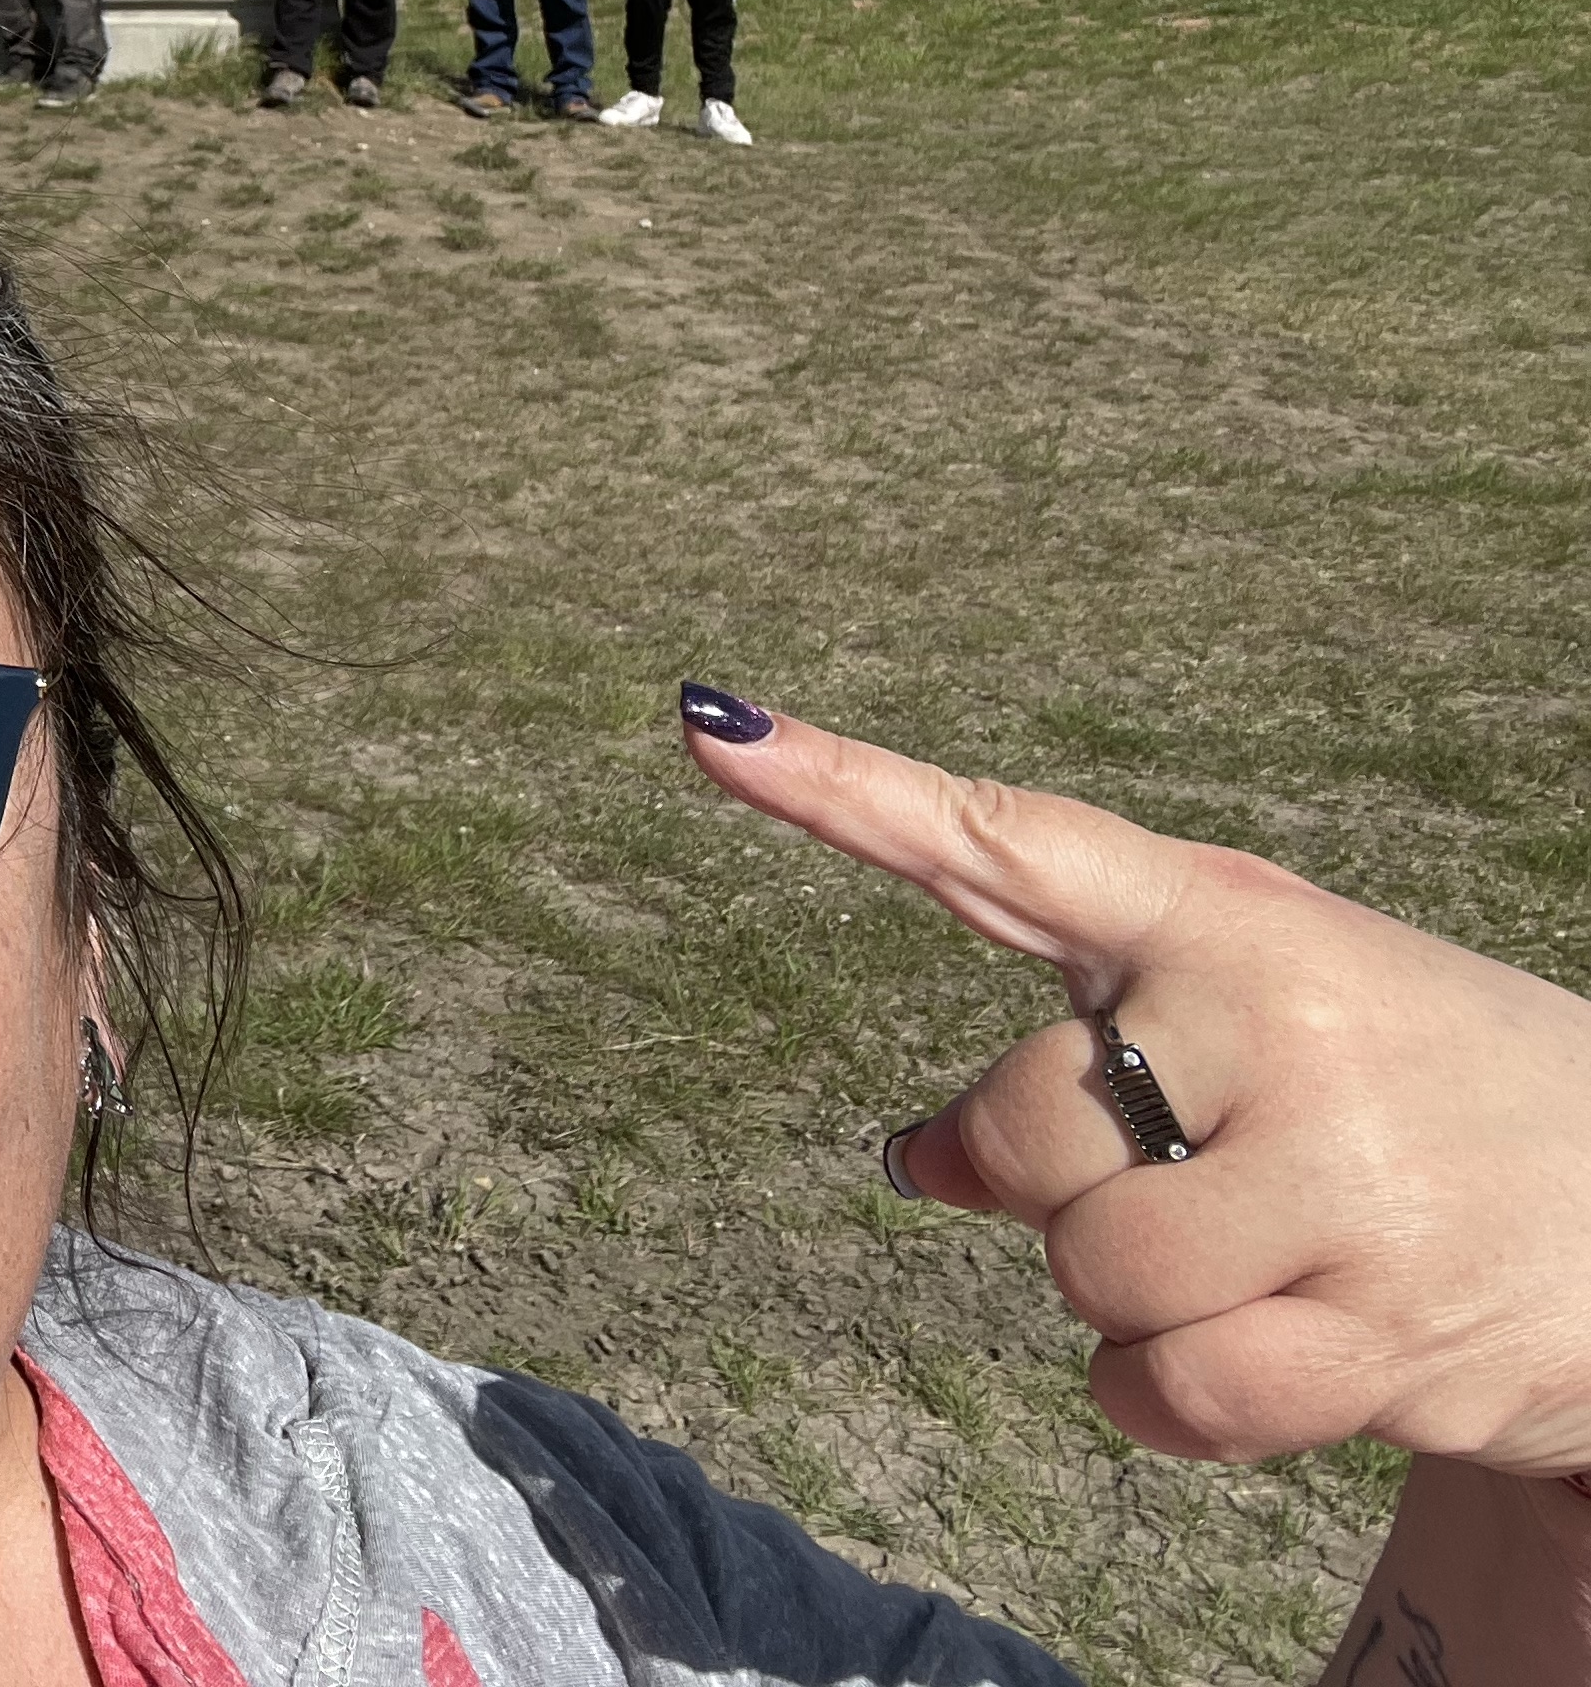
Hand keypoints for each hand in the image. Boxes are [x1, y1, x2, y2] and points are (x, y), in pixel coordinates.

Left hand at [685, 700, 1590, 1479]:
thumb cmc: (1418, 1103)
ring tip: (1264, 1262)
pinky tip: (1269, 1356)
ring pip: (1085, 1276)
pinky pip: (1162, 1394)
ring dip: (1132, 1307)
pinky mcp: (1386, 1334)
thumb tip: (910, 1159)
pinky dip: (1169, 1404)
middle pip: (1018, 1137)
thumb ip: (1085, 1052)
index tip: (712, 724)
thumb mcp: (1280, 1013)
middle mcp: (1283, 1027)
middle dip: (1064, 1192)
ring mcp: (1344, 1181)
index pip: (1010, 841)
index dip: (844, 787)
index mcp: (1238, 922)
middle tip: (1205, 1181)